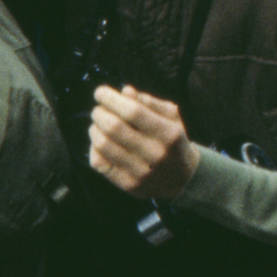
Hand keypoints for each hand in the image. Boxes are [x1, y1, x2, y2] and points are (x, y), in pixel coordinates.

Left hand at [89, 85, 198, 199]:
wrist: (183, 179)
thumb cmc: (173, 141)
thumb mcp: (171, 118)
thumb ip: (149, 102)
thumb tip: (125, 91)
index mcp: (169, 134)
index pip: (133, 112)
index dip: (112, 99)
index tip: (100, 92)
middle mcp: (156, 154)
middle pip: (114, 127)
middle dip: (99, 113)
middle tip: (98, 109)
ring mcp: (141, 172)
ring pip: (103, 144)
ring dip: (94, 129)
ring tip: (98, 124)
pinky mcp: (128, 184)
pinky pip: (99, 162)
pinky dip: (93, 148)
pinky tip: (100, 142)